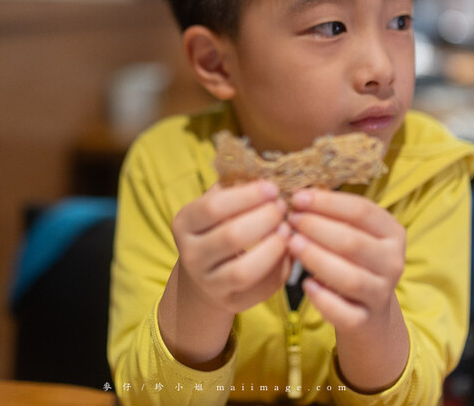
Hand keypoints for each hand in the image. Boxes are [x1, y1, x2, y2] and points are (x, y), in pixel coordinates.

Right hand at [172, 180, 291, 314]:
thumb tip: (269, 169)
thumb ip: (234, 187)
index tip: (272, 188)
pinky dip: (281, 268)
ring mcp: (210, 283)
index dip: (247, 196)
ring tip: (287, 230)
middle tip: (283, 208)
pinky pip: (261, 289)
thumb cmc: (216, 228)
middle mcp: (191, 256)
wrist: (203, 276)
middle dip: (265, 218)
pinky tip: (288, 250)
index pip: (213, 207)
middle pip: (232, 237)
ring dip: (274, 247)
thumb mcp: (215, 205)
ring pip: (245, 270)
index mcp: (184, 223)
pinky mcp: (231, 303)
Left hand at [286, 188, 405, 333]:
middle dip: (317, 228)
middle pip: (353, 243)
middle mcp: (393, 262)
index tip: (297, 197)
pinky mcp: (365, 320)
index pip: (362, 211)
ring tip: (292, 245)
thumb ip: (333, 215)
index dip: (327, 202)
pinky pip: (344, 312)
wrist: (369, 312)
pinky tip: (306, 284)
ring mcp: (380, 294)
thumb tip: (298, 194)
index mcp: (392, 233)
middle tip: (290, 220)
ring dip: (317, 259)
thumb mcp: (353, 233)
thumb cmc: (353, 260)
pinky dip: (323, 299)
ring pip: (349, 278)